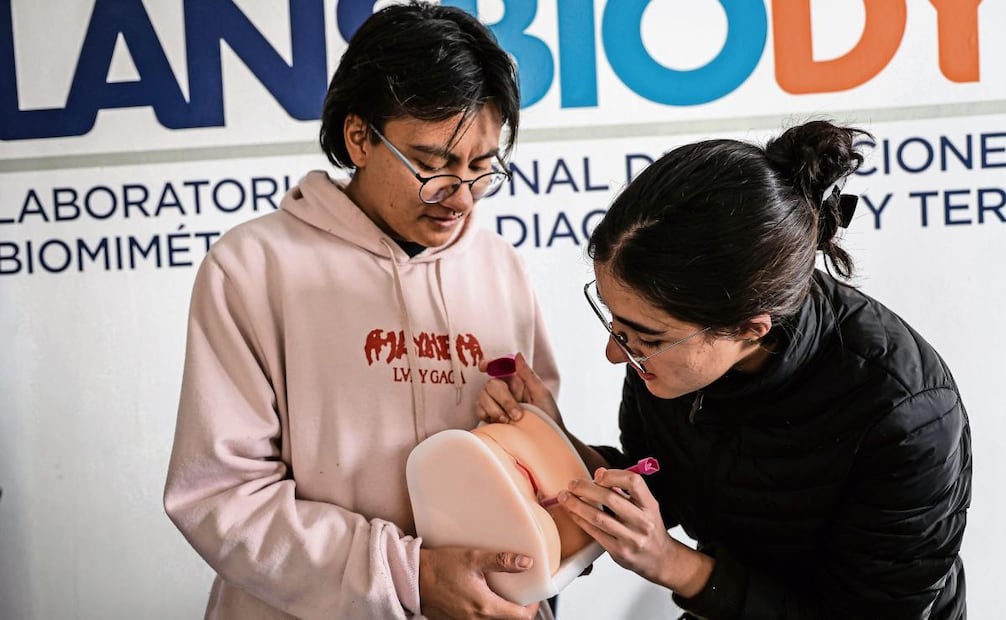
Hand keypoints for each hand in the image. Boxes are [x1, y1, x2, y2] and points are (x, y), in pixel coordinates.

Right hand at [418, 546, 540, 619]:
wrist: (413, 578)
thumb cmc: (439, 567)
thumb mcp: (473, 557)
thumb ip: (501, 561)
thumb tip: (525, 563)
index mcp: (484, 606)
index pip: (521, 617)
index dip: (532, 607)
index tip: (533, 596)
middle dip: (518, 610)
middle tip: (521, 594)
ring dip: (502, 612)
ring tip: (503, 595)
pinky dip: (486, 614)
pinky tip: (484, 598)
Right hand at [476, 352, 560, 424]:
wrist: (545, 444)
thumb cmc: (549, 419)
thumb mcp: (542, 395)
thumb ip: (528, 375)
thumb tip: (518, 355)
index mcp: (518, 382)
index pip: (500, 367)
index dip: (490, 364)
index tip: (484, 367)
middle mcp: (505, 391)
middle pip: (491, 384)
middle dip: (503, 399)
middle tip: (517, 414)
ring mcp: (496, 404)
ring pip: (482, 397)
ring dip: (495, 409)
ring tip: (508, 421)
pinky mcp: (490, 417)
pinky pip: (479, 410)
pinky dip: (486, 415)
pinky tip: (498, 423)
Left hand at [557, 467, 709, 593]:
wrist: (660, 559)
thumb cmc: (649, 528)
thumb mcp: (645, 506)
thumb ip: (625, 490)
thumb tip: (599, 474)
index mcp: (650, 505)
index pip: (633, 482)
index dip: (612, 475)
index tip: (597, 475)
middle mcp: (643, 521)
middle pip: (610, 498)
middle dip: (586, 488)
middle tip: (572, 484)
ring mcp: (631, 538)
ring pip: (598, 517)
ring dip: (577, 505)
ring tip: (565, 497)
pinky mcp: (619, 551)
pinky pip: (594, 532)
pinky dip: (580, 520)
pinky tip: (572, 513)